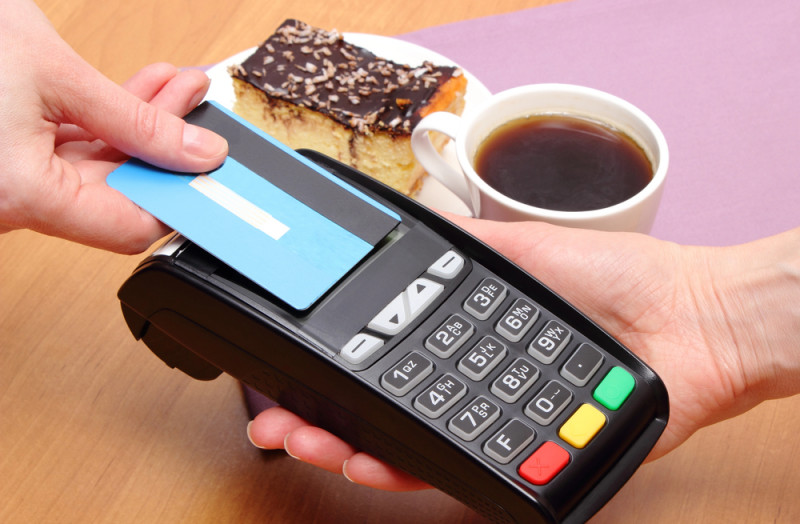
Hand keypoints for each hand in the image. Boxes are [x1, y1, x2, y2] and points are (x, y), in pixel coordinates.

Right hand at [0, 0, 227, 252]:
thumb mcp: (57, 74)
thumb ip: (137, 120)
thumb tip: (198, 152)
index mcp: (21, 194)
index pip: (128, 226)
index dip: (179, 201)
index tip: (214, 175)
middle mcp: (13, 199)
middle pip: (119, 191)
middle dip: (167, 146)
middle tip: (200, 109)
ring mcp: (12, 178)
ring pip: (101, 164)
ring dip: (144, 126)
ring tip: (180, 88)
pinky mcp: (10, 155)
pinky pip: (74, 146)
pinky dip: (110, 119)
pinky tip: (146, 92)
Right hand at [247, 216, 799, 490]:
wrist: (684, 317)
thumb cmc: (616, 279)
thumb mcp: (524, 247)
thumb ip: (467, 245)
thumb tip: (414, 225)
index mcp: (463, 336)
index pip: (386, 359)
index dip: (336, 370)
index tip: (294, 370)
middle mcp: (469, 383)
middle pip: (384, 412)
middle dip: (321, 422)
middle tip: (279, 422)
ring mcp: (491, 421)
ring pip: (408, 449)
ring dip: (350, 450)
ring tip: (306, 440)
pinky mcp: (522, 454)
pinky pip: (458, 471)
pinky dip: (411, 469)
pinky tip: (370, 461)